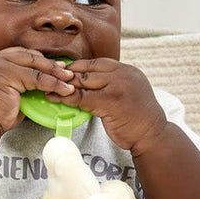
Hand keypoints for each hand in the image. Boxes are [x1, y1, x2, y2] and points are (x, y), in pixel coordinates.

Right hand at [0, 47, 75, 133]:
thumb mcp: (11, 92)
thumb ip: (24, 83)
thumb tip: (46, 81)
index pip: (23, 54)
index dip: (41, 60)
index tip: (57, 66)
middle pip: (30, 56)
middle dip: (51, 65)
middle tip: (67, 73)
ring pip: (35, 65)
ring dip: (55, 74)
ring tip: (68, 81)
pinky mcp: (5, 74)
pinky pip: (36, 77)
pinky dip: (52, 83)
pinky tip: (62, 89)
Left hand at [47, 59, 166, 154]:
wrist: (152, 135)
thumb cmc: (138, 117)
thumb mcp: (127, 92)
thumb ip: (111, 84)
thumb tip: (86, 81)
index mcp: (127, 70)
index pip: (95, 63)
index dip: (76, 66)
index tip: (61, 70)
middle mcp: (123, 74)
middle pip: (87, 70)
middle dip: (67, 75)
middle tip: (48, 77)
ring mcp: (118, 87)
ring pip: (83, 82)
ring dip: (63, 85)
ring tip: (47, 87)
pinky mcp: (111, 102)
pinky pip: (82, 98)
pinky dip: (66, 99)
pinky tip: (54, 99)